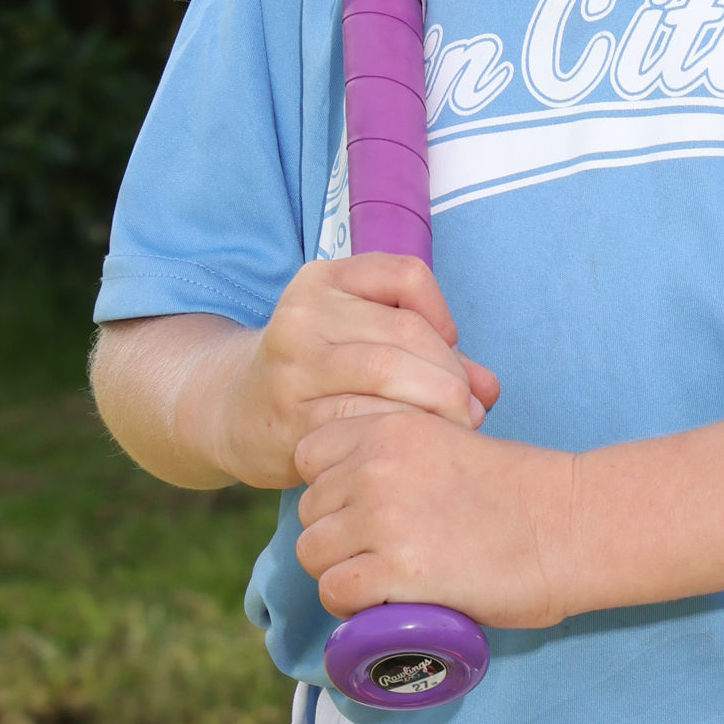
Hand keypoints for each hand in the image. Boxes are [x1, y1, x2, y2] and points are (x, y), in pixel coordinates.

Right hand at [198, 255, 500, 489]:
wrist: (234, 413)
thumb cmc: (319, 373)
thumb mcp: (360, 339)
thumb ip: (428, 352)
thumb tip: (489, 389)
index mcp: (323, 280)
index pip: (407, 276)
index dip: (443, 315)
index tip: (450, 351)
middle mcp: (304, 315)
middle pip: (405, 330)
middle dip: (451, 371)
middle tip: (471, 408)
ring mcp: (293, 367)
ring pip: (386, 371)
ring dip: (436, 403)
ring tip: (456, 427)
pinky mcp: (291, 420)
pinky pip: (363, 420)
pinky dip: (401, 432)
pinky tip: (412, 447)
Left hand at [292, 410, 575, 628]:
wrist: (571, 525)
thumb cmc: (522, 490)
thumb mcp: (450, 439)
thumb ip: (399, 453)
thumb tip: (356, 491)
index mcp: (389, 425)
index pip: (309, 454)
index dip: (330, 487)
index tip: (361, 508)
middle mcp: (375, 465)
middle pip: (309, 510)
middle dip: (337, 536)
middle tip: (381, 554)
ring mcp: (382, 517)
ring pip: (313, 554)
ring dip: (341, 574)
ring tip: (383, 584)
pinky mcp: (396, 570)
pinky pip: (335, 593)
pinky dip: (352, 609)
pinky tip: (386, 606)